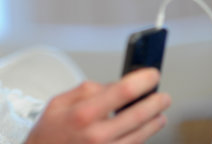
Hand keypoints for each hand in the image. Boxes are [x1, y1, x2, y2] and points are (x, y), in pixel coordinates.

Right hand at [24, 68, 170, 143]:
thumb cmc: (49, 132)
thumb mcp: (59, 102)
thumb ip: (87, 90)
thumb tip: (113, 85)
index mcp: (83, 113)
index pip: (122, 92)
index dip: (142, 80)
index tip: (152, 74)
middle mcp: (97, 135)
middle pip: (138, 115)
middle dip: (156, 102)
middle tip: (163, 96)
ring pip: (141, 135)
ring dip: (154, 122)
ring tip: (159, 113)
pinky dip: (141, 137)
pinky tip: (144, 129)